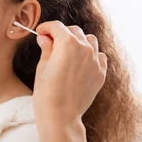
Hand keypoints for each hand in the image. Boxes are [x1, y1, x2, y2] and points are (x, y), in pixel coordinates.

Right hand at [32, 21, 107, 141]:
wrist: (61, 115)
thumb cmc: (47, 92)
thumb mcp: (42, 67)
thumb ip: (46, 48)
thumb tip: (45, 38)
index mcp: (67, 43)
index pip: (57, 26)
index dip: (46, 28)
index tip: (41, 32)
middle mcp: (84, 48)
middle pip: (73, 31)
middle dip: (61, 34)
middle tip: (50, 43)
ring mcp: (95, 60)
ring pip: (89, 40)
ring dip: (78, 41)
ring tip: (67, 52)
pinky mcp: (100, 73)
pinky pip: (99, 56)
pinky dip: (90, 55)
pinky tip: (80, 63)